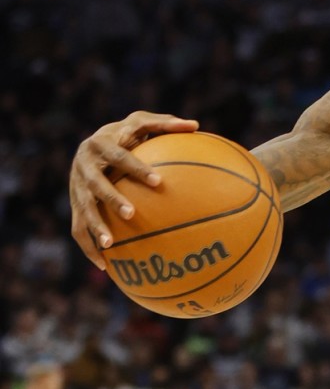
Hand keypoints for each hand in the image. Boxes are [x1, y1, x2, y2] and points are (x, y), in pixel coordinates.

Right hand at [69, 111, 197, 269]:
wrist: (92, 142)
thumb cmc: (127, 132)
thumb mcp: (143, 122)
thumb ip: (166, 123)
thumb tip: (196, 125)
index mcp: (99, 144)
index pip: (119, 156)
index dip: (137, 169)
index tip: (159, 181)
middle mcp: (83, 166)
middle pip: (95, 185)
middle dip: (112, 199)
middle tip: (132, 214)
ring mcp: (76, 187)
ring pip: (83, 210)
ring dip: (95, 227)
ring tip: (110, 245)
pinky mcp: (75, 205)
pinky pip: (78, 229)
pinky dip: (88, 248)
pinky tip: (105, 266)